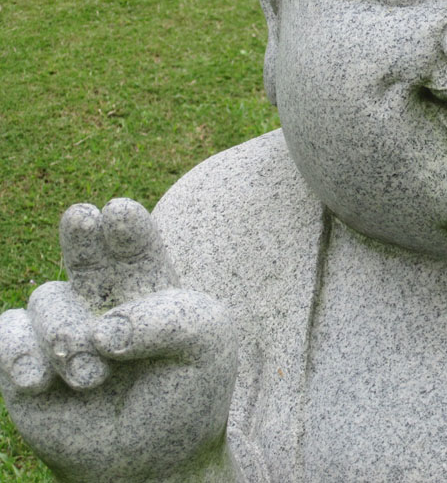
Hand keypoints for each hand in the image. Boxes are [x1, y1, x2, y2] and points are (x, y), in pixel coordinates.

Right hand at [0, 199, 238, 481]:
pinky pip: (8, 333)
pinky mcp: (27, 358)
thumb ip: (167, 322)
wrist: (152, 456)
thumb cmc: (187, 391)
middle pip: (87, 251)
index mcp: (151, 282)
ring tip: (92, 374)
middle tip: (83, 217)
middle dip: (82, 235)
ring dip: (66, 336)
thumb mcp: (205, 347)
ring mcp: (63, 323)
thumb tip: (104, 329)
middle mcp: (103, 295)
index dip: (128, 229)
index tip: (119, 212)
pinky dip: (18, 352)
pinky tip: (36, 380)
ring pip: (48, 299)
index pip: (138, 246)